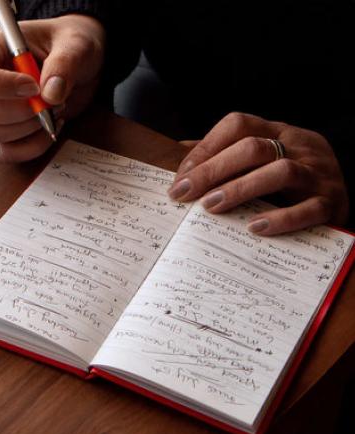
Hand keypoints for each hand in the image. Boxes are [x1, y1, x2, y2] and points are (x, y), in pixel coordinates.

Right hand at [0, 15, 104, 161]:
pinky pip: (8, 152)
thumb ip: (64, 63)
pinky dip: (33, 146)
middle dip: (16, 111)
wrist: (82, 66)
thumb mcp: (75, 43)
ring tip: (53, 109)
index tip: (32, 86)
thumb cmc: (70, 45)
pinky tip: (51, 127)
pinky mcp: (8, 134)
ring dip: (26, 128)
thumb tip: (50, 94)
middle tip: (47, 101)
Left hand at [168, 112, 348, 234]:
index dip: (206, 148)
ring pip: (281, 172)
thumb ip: (224, 157)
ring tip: (210, 207)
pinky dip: (280, 218)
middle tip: (185, 194)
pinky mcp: (332, 203)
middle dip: (213, 170)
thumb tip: (176, 159)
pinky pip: (308, 209)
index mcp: (278, 132)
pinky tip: (254, 227)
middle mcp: (300, 147)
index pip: (238, 125)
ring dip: (240, 189)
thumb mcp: (260, 161)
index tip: (181, 177)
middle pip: (254, 147)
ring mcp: (318, 173)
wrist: (340, 198)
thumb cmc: (288, 182)